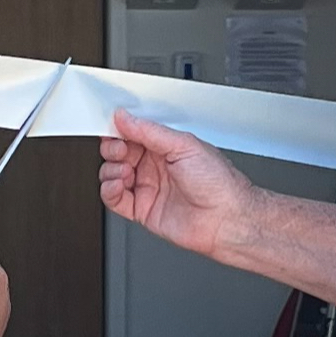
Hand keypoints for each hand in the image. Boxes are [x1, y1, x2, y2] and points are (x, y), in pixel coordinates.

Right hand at [98, 110, 256, 261]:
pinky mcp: (141, 209)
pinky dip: (109, 191)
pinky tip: (119, 186)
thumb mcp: (183, 145)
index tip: (111, 127)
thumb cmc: (218, 183)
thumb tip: (125, 117)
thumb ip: (149, 131)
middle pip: (118, 152)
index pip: (132, 133)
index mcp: (165, 146)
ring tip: (125, 172)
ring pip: (112, 174)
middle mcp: (155, 166)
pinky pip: (114, 199)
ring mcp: (147, 187)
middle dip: (113, 149)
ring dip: (111, 170)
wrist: (226, 219)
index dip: (119, 130)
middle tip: (121, 151)